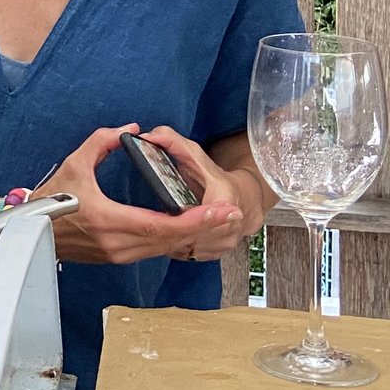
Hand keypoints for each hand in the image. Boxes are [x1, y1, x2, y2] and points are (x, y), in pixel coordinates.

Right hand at [35, 126, 245, 264]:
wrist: (29, 229)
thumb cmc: (50, 197)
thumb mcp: (75, 163)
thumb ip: (103, 141)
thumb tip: (130, 129)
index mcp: (110, 221)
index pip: (162, 225)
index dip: (195, 219)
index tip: (219, 210)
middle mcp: (118, 245)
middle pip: (172, 241)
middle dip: (205, 228)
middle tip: (232, 215)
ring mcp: (119, 255)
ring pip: (166, 248)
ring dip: (193, 235)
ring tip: (220, 221)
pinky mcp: (118, 257)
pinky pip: (154, 249)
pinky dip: (176, 239)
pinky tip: (191, 227)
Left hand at [137, 124, 268, 257]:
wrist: (246, 198)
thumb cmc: (217, 176)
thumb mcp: (195, 154)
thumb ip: (171, 141)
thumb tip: (148, 136)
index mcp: (225, 198)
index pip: (197, 212)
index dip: (176, 214)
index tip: (158, 210)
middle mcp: (228, 225)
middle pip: (189, 233)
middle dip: (166, 228)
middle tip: (143, 222)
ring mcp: (224, 243)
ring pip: (188, 246)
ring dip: (169, 240)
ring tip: (151, 229)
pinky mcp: (217, 254)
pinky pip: (188, 254)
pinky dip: (175, 247)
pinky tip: (162, 238)